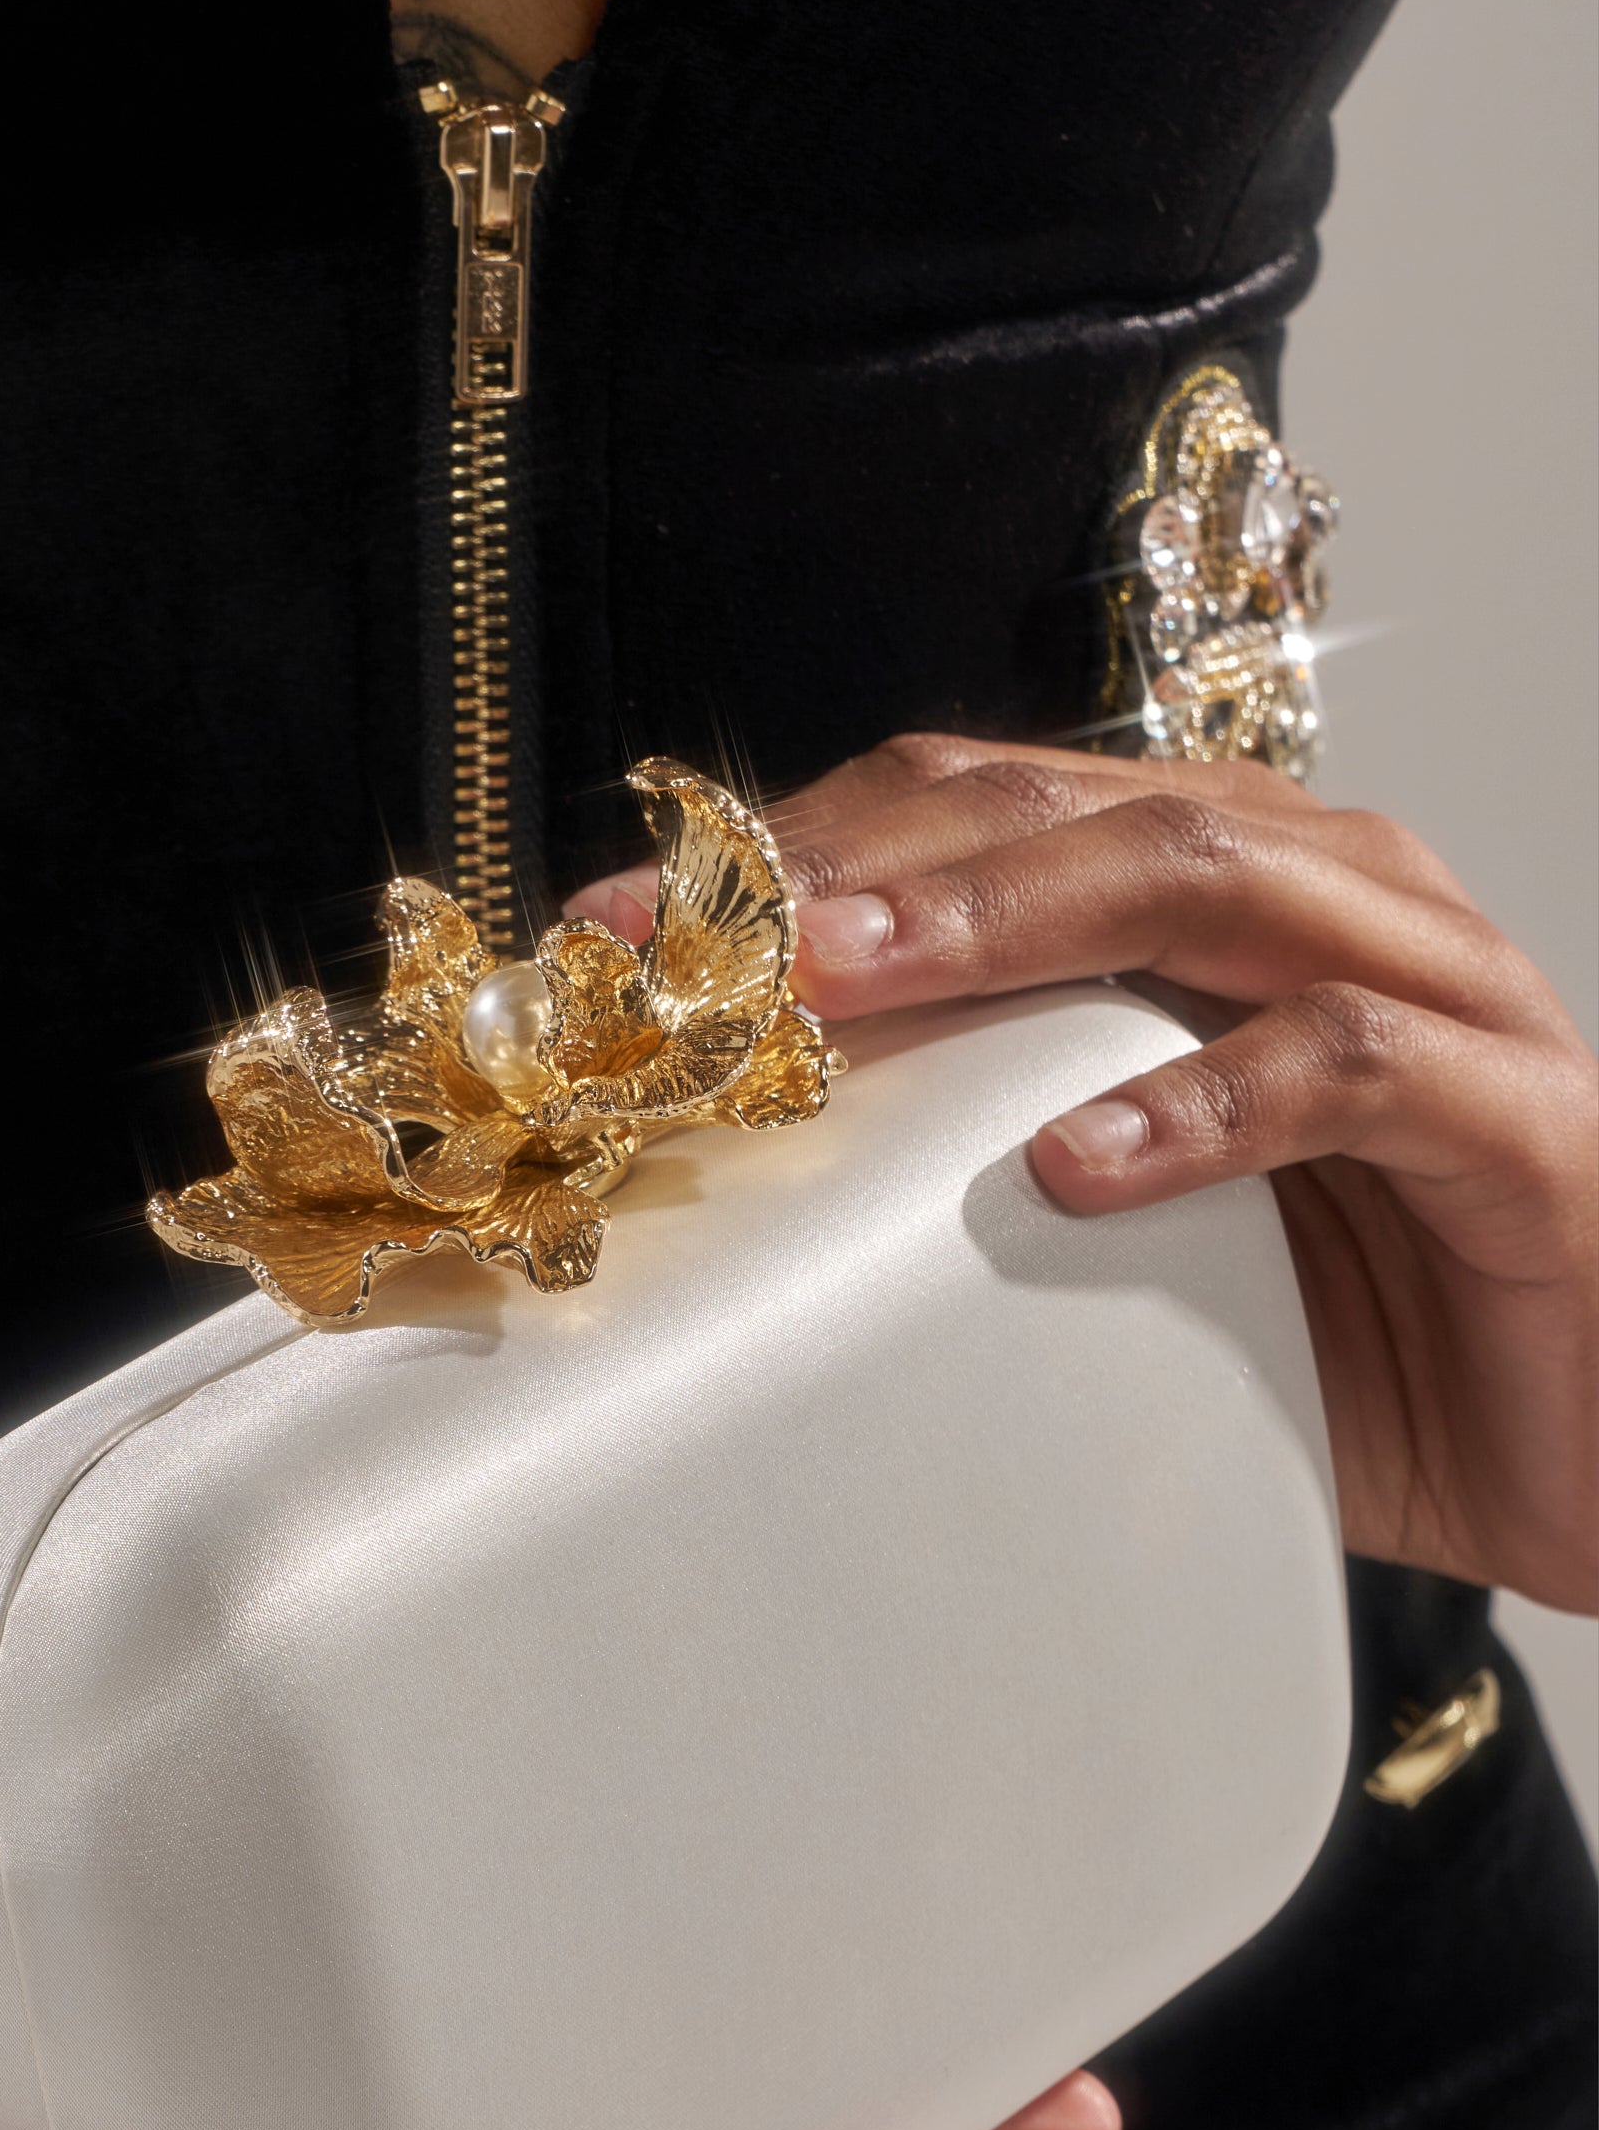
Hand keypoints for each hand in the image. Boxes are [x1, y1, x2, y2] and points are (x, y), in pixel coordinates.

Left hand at [571, 736, 1598, 1610]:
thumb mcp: (1139, 1228)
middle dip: (859, 863)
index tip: (621, 934)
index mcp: (1220, 900)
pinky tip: (1078, 1160)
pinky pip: (1349, 1066)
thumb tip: (748, 1183)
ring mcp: (1435, 989)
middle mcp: (1325, 899)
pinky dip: (1206, 1099)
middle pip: (1067, 806)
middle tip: (691, 945)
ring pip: (1205, 880)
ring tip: (841, 990)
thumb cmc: (1365, 1323)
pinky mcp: (1518, 1117)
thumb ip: (989, 1157)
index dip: (795, 851)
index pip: (981, 810)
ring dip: (1003, 922)